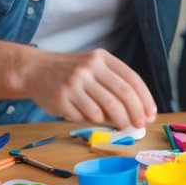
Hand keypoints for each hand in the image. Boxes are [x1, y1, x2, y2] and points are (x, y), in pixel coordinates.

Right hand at [24, 49, 155, 129]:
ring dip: (117, 122)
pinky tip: (92, 118)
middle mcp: (89, 68)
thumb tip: (138, 113)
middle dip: (135, 113)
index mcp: (102, 58)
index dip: (145, 98)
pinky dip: (94, 121)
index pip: (131, 79)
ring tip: (122, 126)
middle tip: (140, 125)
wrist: (35, 70)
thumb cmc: (71, 72)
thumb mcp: (93, 68)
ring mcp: (74, 83)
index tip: (151, 114)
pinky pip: (86, 117)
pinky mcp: (61, 98)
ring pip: (105, 109)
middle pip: (122, 94)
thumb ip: (114, 84)